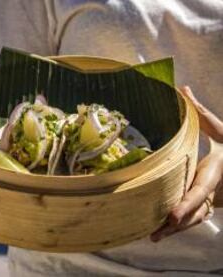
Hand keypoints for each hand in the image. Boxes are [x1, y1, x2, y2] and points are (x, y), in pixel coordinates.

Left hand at [151, 86, 222, 241]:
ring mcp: (211, 200)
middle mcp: (213, 189)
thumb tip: (183, 89)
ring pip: (193, 219)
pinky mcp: (206, 204)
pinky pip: (192, 219)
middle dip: (176, 223)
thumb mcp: (220, 129)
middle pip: (194, 210)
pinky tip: (159, 233)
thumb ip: (201, 112)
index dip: (187, 203)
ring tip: (153, 236)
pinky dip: (177, 228)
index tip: (173, 215)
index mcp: (215, 170)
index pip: (200, 190)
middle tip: (154, 233)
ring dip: (174, 229)